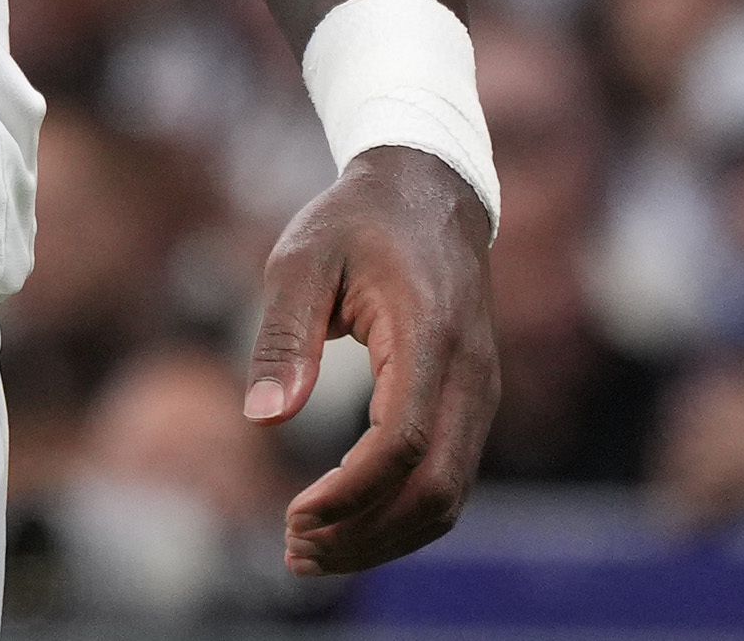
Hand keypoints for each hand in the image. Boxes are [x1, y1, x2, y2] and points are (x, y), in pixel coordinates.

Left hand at [244, 147, 496, 574]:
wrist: (430, 192)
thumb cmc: (356, 222)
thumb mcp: (301, 259)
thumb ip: (283, 336)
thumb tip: (262, 420)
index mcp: (428, 333)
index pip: (401, 443)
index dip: (349, 494)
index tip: (293, 515)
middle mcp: (469, 373)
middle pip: (434, 489)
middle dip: (365, 534)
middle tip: (295, 551)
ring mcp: (480, 393)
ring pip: (448, 497)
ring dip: (384, 537)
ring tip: (313, 551)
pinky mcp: (474, 405)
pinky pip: (449, 479)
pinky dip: (401, 514)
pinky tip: (347, 521)